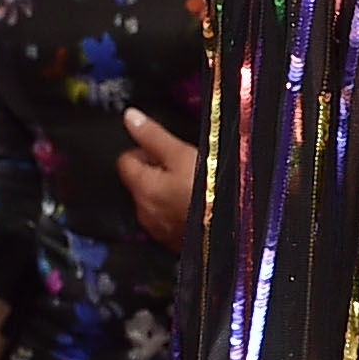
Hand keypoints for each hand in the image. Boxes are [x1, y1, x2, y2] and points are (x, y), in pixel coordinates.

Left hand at [116, 109, 198, 250]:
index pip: (126, 159)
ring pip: (155, 202)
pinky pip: (169, 221)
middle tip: (184, 167)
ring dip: (168, 194)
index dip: (145, 151)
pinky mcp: (174, 242)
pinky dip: (177, 213)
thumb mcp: (181, 153)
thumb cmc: (210, 192)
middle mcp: (144, 210)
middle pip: (140, 182)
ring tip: (194, 188)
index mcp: (141, 185)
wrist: (232, 229)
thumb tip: (131, 117)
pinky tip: (196, 208)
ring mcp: (159, 229)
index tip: (164, 149)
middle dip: (157, 174)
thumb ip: (152, 135)